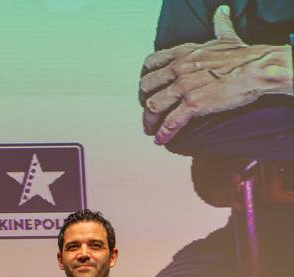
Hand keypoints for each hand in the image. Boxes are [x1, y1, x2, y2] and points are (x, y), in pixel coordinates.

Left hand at [140, 5, 293, 144]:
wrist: (257, 69)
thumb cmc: (244, 55)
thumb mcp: (225, 37)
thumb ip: (219, 26)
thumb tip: (221, 12)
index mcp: (183, 53)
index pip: (150, 64)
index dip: (145, 78)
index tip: (147, 89)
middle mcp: (178, 69)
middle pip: (146, 87)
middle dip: (143, 102)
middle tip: (148, 111)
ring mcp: (183, 87)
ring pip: (152, 107)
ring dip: (149, 121)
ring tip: (151, 130)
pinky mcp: (192, 104)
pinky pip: (170, 122)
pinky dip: (163, 133)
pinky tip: (161, 140)